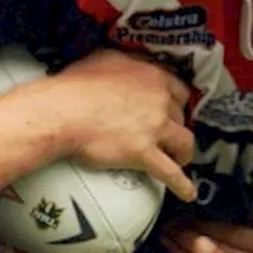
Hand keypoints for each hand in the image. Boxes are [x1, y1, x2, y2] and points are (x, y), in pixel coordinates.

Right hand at [41, 50, 196, 201]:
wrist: (63, 111)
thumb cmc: (76, 84)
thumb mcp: (104, 58)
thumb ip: (124, 61)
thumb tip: (125, 64)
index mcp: (153, 76)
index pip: (179, 90)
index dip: (176, 102)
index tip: (171, 110)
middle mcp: (160, 100)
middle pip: (181, 116)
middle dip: (175, 125)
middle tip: (166, 134)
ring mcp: (155, 128)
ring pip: (185, 142)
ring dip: (184, 152)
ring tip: (178, 159)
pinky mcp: (144, 153)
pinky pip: (170, 172)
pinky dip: (182, 185)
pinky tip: (188, 194)